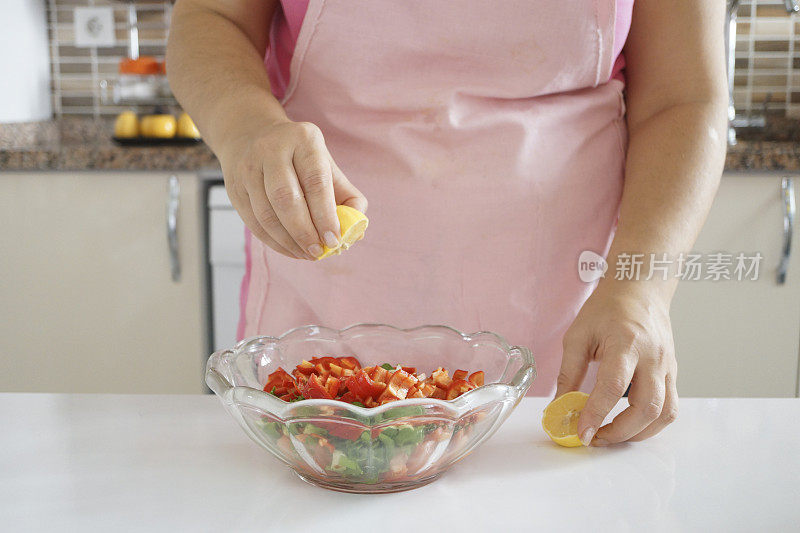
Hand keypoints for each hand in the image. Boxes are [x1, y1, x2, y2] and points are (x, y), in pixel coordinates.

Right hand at [219, 120, 367, 259]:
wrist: (251, 134)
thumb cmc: (299, 158)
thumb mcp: (327, 165)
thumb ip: (347, 196)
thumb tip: (355, 231)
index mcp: (304, 139)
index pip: (316, 182)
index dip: (325, 215)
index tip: (334, 240)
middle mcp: (272, 149)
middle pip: (286, 199)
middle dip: (305, 232)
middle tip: (318, 252)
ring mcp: (249, 168)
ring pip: (266, 215)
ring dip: (288, 242)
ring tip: (306, 254)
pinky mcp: (234, 187)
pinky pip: (253, 222)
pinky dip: (273, 242)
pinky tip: (290, 249)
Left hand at [556, 285, 677, 444]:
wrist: (640, 289)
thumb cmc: (608, 308)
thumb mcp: (579, 334)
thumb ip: (570, 371)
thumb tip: (560, 405)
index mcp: (626, 343)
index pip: (613, 386)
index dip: (596, 413)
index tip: (581, 432)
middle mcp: (653, 357)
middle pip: (646, 407)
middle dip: (619, 432)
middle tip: (594, 437)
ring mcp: (668, 366)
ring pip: (664, 413)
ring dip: (638, 434)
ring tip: (610, 435)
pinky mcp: (673, 373)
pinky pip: (670, 408)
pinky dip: (651, 424)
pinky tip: (629, 424)